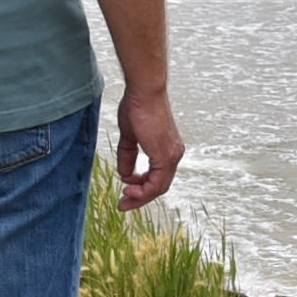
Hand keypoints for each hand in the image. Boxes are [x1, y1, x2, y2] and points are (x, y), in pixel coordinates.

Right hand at [114, 86, 183, 207]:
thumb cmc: (137, 106)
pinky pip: (157, 182)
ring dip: (141, 196)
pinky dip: (143, 189)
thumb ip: (128, 155)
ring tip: (124, 197)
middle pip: (160, 186)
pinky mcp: (166, 155)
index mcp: (167, 149)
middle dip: (140, 197)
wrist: (144, 91)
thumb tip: (124, 174)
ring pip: (159, 187)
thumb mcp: (129, 136)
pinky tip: (128, 187)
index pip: (158, 176)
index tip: (125, 190)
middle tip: (122, 204)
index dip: (141, 187)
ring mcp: (172, 155)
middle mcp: (174, 153)